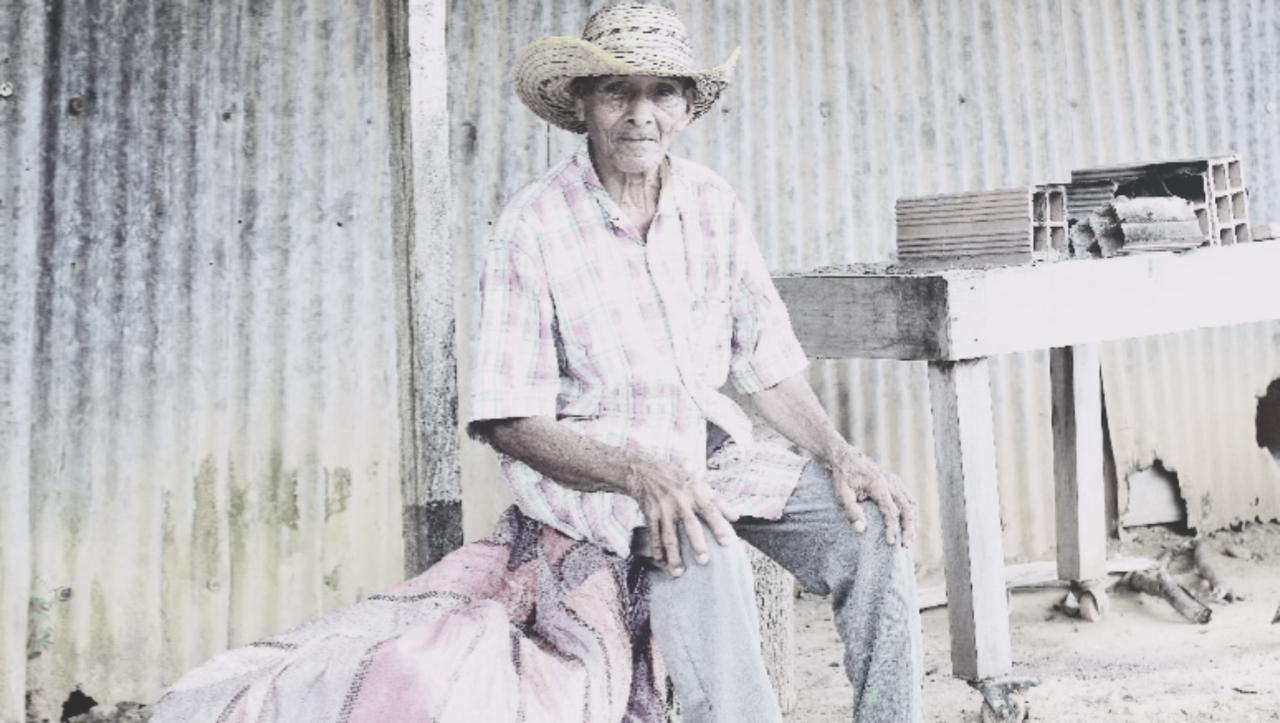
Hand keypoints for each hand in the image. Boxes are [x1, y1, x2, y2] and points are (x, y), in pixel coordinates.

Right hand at [624, 455, 738, 574]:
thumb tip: (736, 517)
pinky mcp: (650, 514)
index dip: (719, 525)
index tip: (727, 542)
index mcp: (696, 493)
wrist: (646, 471)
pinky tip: (661, 562)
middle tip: (703, 561)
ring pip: (669, 535)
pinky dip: (656, 549)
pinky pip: (654, 535)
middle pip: (690, 525)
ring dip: (673, 555)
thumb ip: (719, 501)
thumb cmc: (678, 478)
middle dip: (696, 543)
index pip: (711, 510)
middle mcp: (680, 501)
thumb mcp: (699, 483)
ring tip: (678, 572)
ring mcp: (664, 509)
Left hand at [830, 448, 916, 547]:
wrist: (846, 457)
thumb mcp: (842, 494)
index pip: (892, 511)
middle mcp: (891, 482)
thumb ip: (851, 511)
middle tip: (906, 546)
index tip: (891, 543)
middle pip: (908, 509)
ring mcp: (895, 481)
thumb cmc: (843, 477)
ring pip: (911, 504)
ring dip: (913, 522)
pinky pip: (909, 499)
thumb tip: (861, 530)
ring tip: (910, 540)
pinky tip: (909, 526)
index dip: (893, 528)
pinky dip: (911, 514)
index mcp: (878, 485)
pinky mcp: (896, 483)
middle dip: (909, 529)